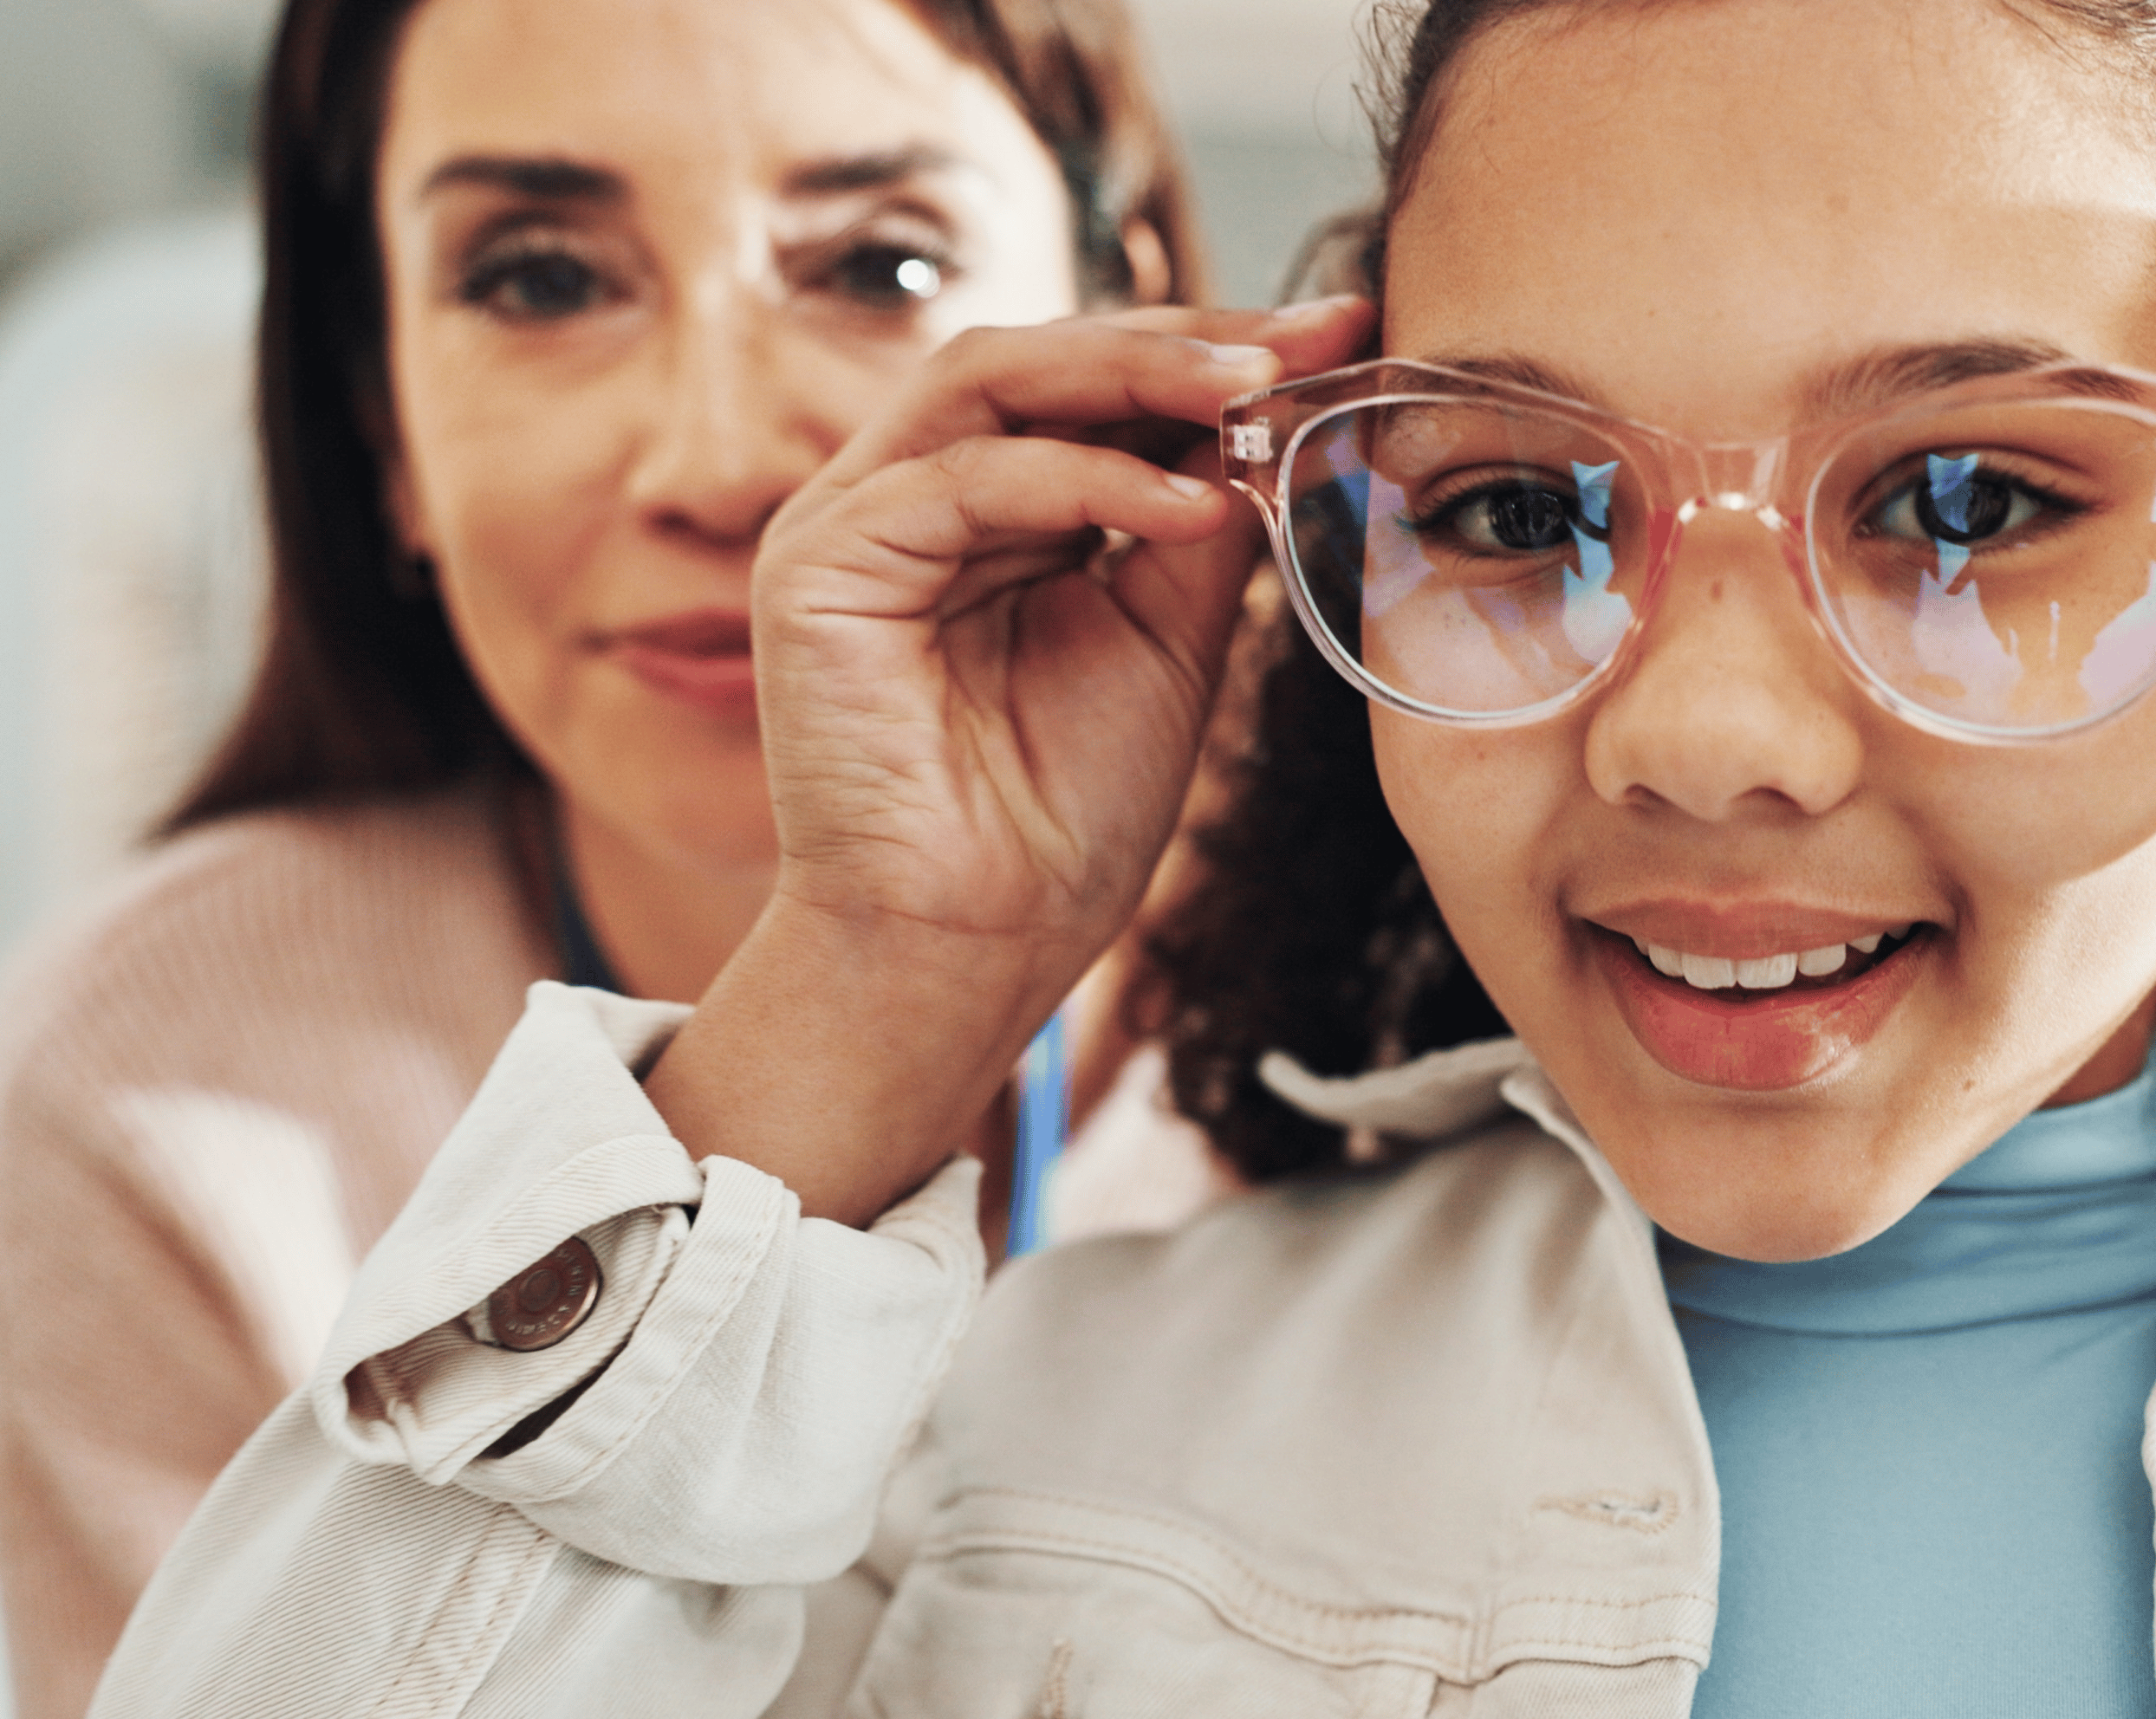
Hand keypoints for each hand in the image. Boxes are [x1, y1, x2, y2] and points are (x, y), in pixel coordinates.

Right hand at [753, 297, 1368, 979]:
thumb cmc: (1065, 817)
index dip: (1214, 353)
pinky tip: (1189, 505)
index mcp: (991, 510)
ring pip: (992, 379)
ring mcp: (853, 519)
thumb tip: (1279, 412)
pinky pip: (962, 479)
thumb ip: (1203, 526)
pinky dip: (1083, 479)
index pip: (1096, 387)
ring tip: (1256, 388)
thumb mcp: (1168, 641)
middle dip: (1186, 340)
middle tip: (1309, 335)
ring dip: (1136, 372)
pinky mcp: (817, 563)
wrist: (978, 948)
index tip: (1338, 333)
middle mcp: (911, 495)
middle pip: (1044, 356)